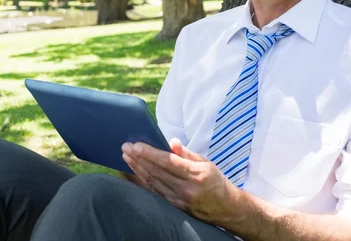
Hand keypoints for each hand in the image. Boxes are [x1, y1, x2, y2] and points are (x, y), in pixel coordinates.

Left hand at [121, 138, 242, 223]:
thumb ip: (187, 153)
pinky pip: (153, 192)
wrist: (226, 208)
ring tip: (125, 158)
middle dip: (139, 159)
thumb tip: (171, 142)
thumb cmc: (215, 181)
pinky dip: (141, 183)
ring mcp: (179, 199)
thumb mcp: (206, 163)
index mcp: (197, 174)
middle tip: (125, 147)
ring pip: (153, 182)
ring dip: (137, 169)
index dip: (151, 153)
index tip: (136, 145)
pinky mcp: (174, 206)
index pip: (169, 162)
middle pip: (158, 172)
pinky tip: (131, 174)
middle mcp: (187, 188)